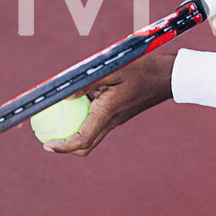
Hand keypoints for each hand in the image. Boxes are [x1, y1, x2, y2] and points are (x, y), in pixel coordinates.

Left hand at [43, 52, 175, 156]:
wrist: (169, 75)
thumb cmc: (144, 69)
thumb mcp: (113, 70)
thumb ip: (87, 83)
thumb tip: (63, 95)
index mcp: (108, 112)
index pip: (83, 140)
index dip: (62, 147)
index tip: (46, 145)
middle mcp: (112, 120)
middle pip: (85, 145)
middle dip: (65, 146)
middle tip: (46, 136)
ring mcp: (117, 119)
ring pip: (92, 136)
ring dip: (73, 134)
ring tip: (57, 118)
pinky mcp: (119, 113)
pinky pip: (98, 123)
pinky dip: (84, 120)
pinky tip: (79, 101)